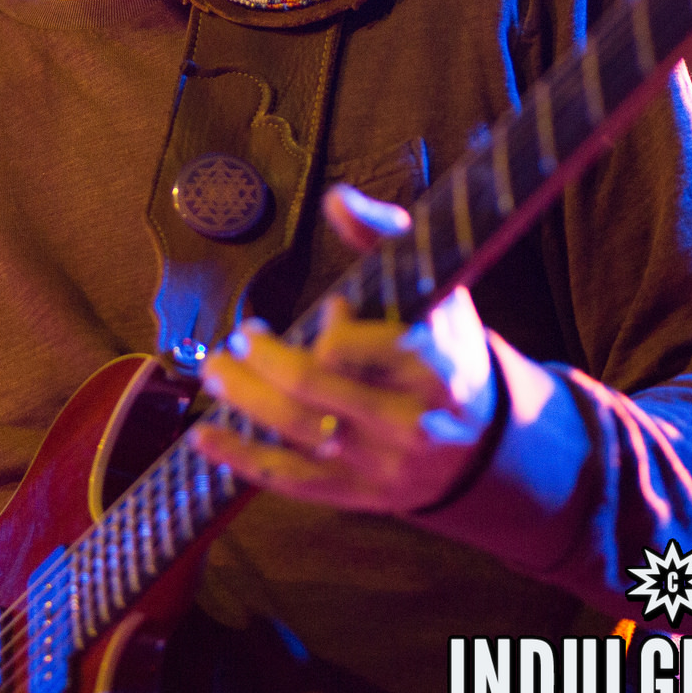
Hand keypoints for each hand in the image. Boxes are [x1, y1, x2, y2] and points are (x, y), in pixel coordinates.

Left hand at [187, 183, 498, 513]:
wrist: (488, 440)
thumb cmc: (448, 348)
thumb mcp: (437, 289)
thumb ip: (385, 238)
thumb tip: (336, 199)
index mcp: (433, 367)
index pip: (360, 348)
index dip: (333, 327)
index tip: (332, 309)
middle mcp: (408, 423)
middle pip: (312, 389)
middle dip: (263, 359)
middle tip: (239, 337)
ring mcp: (380, 465)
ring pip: (294, 432)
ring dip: (243, 397)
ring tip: (215, 367)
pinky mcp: (357, 493)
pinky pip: (289, 479)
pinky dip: (240, 457)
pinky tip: (203, 436)